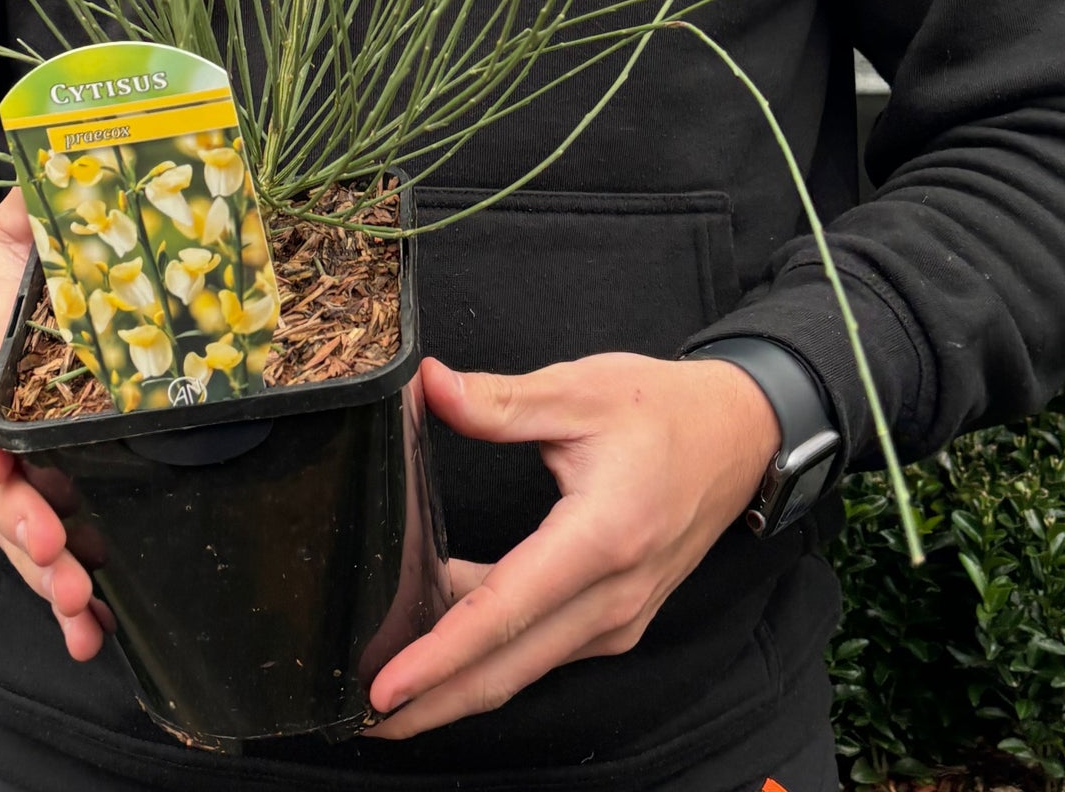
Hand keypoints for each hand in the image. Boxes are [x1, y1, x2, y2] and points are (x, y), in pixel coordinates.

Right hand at [0, 187, 110, 659]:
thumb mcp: (6, 236)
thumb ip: (32, 204)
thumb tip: (62, 154)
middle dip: (24, 524)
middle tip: (54, 552)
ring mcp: (11, 469)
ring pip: (19, 530)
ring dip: (44, 573)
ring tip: (78, 612)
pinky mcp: (36, 495)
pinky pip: (45, 548)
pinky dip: (64, 597)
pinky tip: (96, 636)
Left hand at [365, 352, 778, 737]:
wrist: (740, 436)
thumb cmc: (662, 410)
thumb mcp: (579, 390)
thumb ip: (499, 400)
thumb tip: (428, 387)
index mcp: (600, 539)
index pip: (503, 612)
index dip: (439, 656)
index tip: (385, 687)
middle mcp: (612, 597)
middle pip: (508, 668)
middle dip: (433, 701)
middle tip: (363, 715)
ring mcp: (618, 616)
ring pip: (523, 666)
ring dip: (457, 682)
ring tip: (389, 686)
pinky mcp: (615, 617)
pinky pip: (543, 648)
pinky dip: (491, 655)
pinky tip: (442, 639)